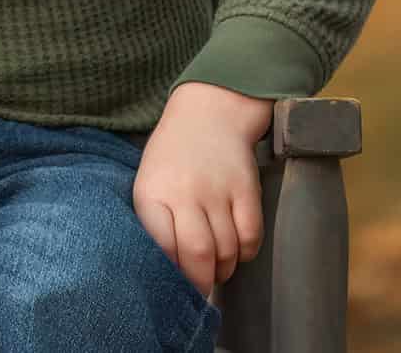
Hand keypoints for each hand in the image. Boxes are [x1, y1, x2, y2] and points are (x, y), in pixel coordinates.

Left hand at [131, 83, 272, 299]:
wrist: (208, 112)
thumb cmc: (173, 158)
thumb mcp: (149, 184)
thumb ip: (154, 225)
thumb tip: (165, 273)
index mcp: (152, 194)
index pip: (160, 249)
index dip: (171, 276)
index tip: (174, 288)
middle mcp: (184, 192)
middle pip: (197, 256)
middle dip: (201, 283)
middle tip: (201, 289)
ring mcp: (218, 190)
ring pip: (227, 251)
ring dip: (224, 269)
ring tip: (217, 266)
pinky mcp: (246, 189)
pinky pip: (251, 237)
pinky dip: (246, 252)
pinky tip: (237, 247)